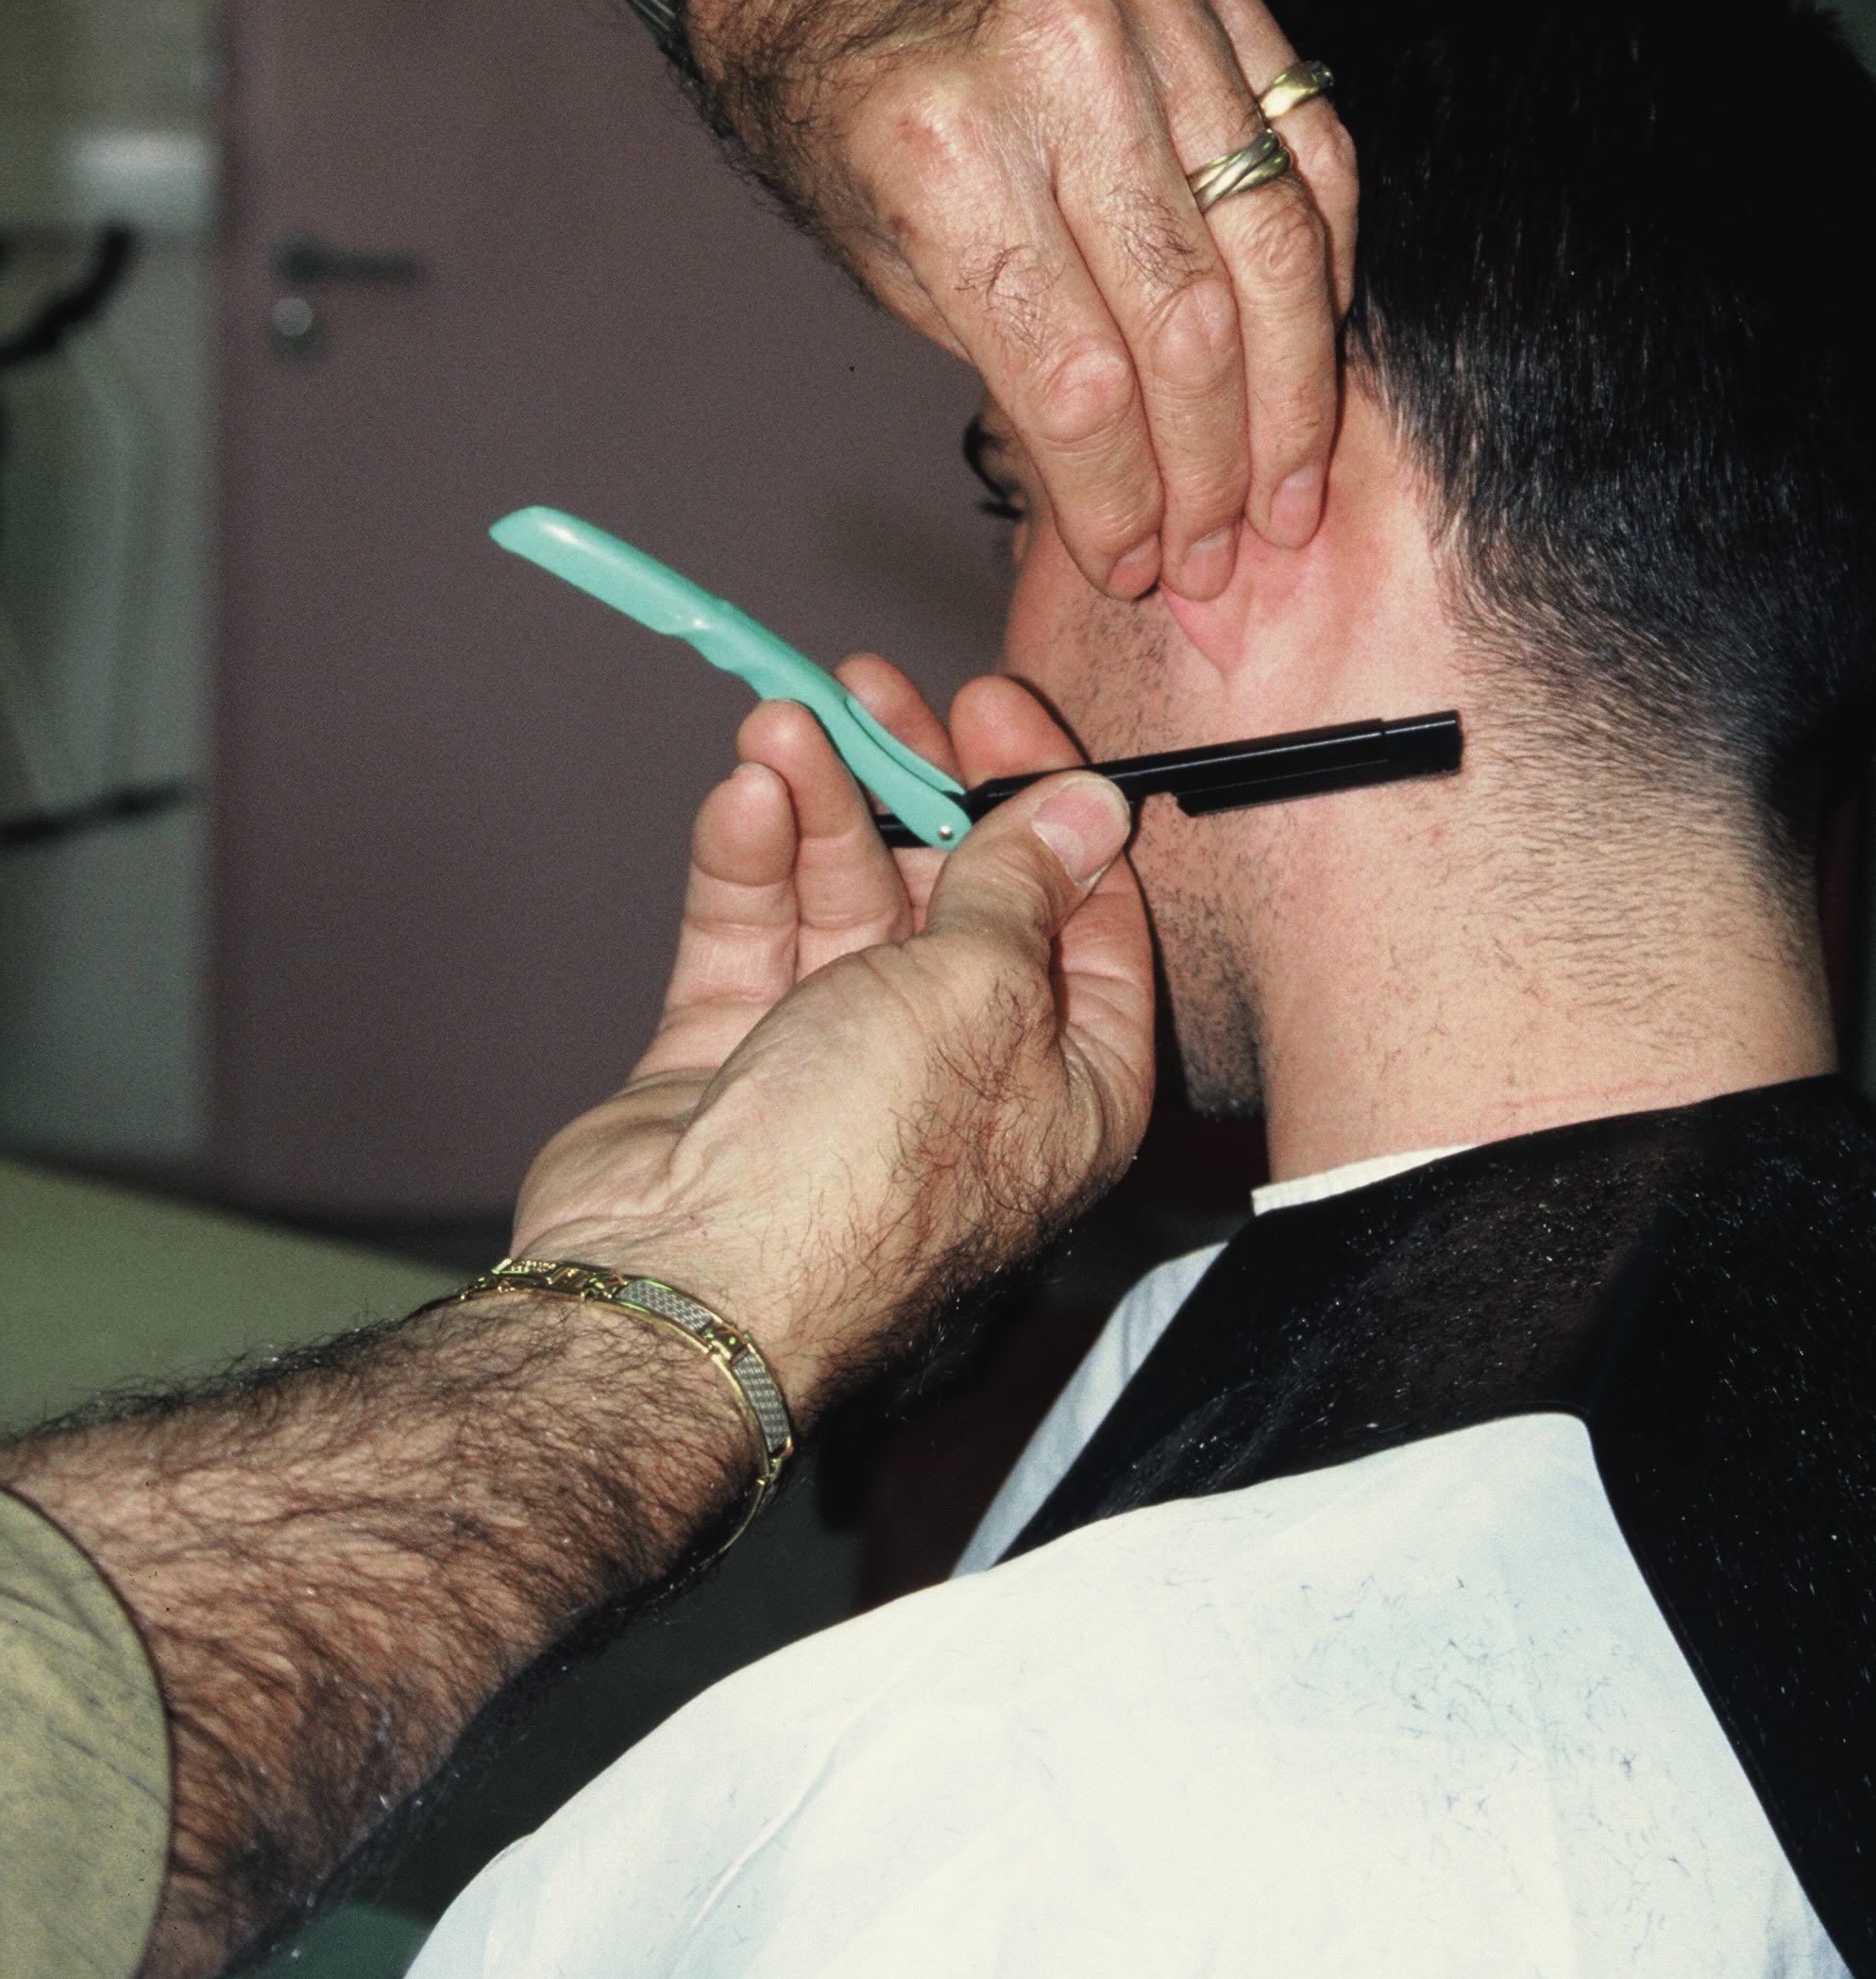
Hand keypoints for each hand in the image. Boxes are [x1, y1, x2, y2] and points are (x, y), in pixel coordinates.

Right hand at [513, 667, 1152, 1417]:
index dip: (1043, 798)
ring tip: (782, 719)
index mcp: (1071, 1083)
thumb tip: (1086, 807)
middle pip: (956, 892)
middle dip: (914, 781)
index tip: (994, 705)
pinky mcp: (732, 1061)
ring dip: (818, 802)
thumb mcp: (983, 990)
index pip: (1084, 912)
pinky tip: (744, 793)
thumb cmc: (864, 1168)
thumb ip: (1021, 885)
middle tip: (876, 690)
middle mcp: (965, 1075)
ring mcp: (841, 1067)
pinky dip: (749, 862)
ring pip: (844, 898)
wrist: (687, 1288)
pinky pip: (753, 935)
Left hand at [688, 0, 1357, 605]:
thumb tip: (1121, 497)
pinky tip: (1316, 349)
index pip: (1074, 381)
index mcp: (941, 152)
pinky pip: (1310, 143)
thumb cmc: (822, 82)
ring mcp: (1146, 13)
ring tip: (1290, 495)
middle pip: (1190, 328)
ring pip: (1276, 244)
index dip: (1122, 499)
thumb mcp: (876, 250)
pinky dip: (1329, 261)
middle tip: (1229, 559)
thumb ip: (1005, 363)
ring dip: (1294, 394)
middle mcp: (1055, 73)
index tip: (1138, 567)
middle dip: (1219, 472)